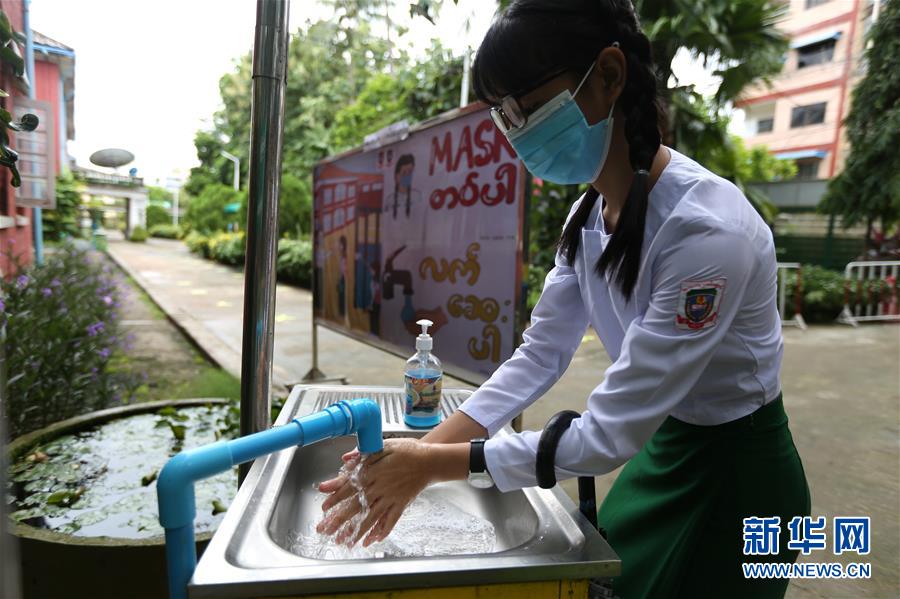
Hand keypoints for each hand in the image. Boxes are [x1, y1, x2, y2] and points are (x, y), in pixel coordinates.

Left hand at [316, 438, 431, 546]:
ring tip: (343, 541)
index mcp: (373, 472)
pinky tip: (371, 540)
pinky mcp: (401, 504)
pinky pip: (390, 521)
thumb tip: (345, 459)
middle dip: (339, 520)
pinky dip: (381, 531)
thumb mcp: (383, 446)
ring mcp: (391, 498)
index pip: (349, 487)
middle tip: (325, 530)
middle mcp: (380, 487)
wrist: (430, 460)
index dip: (335, 498)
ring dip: (355, 531)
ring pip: (370, 518)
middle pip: (356, 506)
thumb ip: (362, 454)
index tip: (324, 508)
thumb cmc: (407, 451)